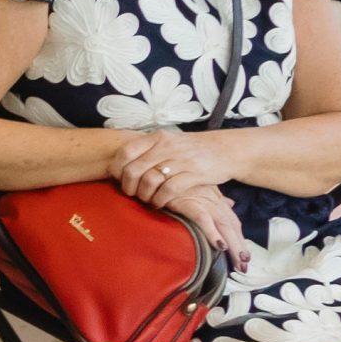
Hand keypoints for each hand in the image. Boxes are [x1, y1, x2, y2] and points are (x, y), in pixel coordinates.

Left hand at [110, 129, 231, 210]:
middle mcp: (167, 147)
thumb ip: (146, 150)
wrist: (224, 149)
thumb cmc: (189, 150)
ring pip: (149, 181)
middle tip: (132, 194)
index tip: (118, 179)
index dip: (117, 169)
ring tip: (146, 199)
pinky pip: (169, 189)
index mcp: (157, 138)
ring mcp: (182, 160)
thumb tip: (118, 166)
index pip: (125, 152)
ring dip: (143, 195)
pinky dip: (160, 200)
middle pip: (134, 170)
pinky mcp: (195, 174)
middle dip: (128, 187)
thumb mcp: (167, 142)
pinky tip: (159, 203)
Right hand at [160, 183, 249, 270]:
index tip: (244, 256)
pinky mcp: (188, 202)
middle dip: (240, 247)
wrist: (159, 171)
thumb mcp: (198, 188)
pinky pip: (203, 219)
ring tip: (239, 261)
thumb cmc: (175, 180)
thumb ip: (215, 198)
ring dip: (233, 244)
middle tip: (244, 266)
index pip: (232, 222)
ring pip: (223, 225)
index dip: (239, 239)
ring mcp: (202, 201)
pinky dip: (212, 232)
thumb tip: (231, 204)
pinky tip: (220, 245)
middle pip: (231, 226)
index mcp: (215, 199)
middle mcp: (213, 200)